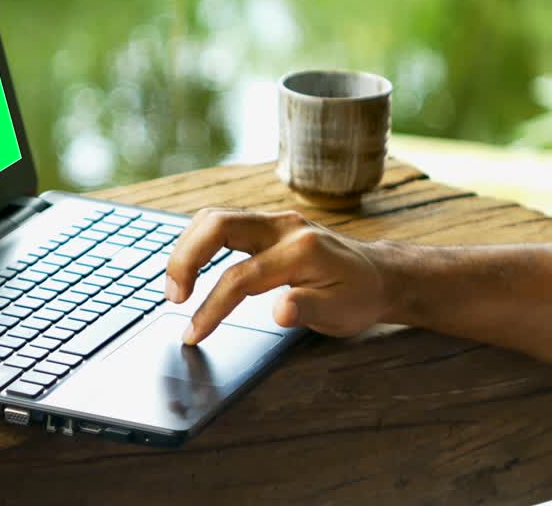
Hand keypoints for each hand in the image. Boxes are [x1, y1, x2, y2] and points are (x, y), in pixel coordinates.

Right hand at [165, 209, 391, 344]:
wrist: (378, 274)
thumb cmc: (359, 296)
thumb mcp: (343, 313)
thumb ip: (309, 308)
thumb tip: (280, 310)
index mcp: (302, 249)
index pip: (242, 276)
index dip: (212, 306)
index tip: (194, 333)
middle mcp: (284, 226)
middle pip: (217, 224)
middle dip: (185, 258)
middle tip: (173, 296)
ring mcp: (273, 220)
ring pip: (213, 218)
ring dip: (186, 248)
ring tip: (176, 286)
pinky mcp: (264, 224)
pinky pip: (221, 223)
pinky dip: (198, 243)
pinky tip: (191, 268)